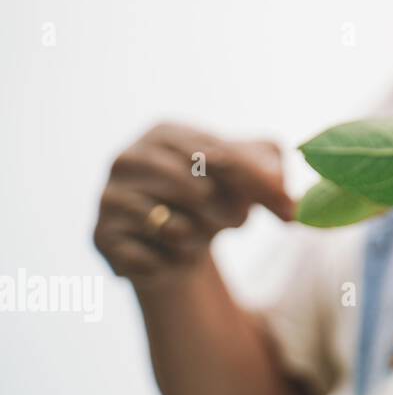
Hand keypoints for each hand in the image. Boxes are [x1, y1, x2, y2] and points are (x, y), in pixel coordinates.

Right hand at [93, 123, 295, 286]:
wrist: (173, 243)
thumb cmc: (216, 197)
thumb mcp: (252, 174)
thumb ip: (273, 174)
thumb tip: (288, 202)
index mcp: (165, 133)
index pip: (218, 154)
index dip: (255, 181)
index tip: (285, 204)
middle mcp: (128, 158)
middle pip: (199, 191)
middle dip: (230, 214)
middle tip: (236, 221)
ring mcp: (109, 197)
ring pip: (177, 228)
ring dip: (202, 239)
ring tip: (198, 232)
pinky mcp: (101, 236)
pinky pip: (154, 257)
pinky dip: (172, 261)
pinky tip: (167, 252)